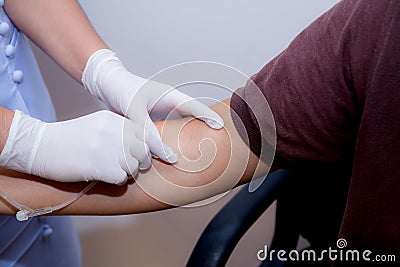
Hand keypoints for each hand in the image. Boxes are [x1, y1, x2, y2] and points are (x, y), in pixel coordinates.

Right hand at [0, 110, 146, 183]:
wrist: (40, 146)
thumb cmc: (70, 138)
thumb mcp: (98, 125)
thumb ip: (120, 131)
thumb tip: (145, 144)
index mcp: (114, 119)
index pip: (146, 134)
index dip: (152, 147)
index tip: (157, 156)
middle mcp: (113, 131)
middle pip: (143, 151)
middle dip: (140, 162)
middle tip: (127, 166)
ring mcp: (106, 148)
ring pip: (134, 166)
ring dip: (127, 172)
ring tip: (111, 169)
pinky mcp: (99, 166)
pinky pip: (121, 178)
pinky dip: (116, 180)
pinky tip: (103, 176)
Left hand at [81, 49, 223, 164]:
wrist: (107, 85)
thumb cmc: (121, 89)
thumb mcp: (134, 108)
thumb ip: (146, 129)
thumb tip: (159, 150)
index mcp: (169, 95)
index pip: (194, 106)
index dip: (208, 116)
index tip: (221, 126)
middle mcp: (169, 105)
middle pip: (192, 117)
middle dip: (204, 128)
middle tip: (218, 141)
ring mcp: (162, 114)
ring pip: (181, 127)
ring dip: (188, 137)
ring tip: (201, 150)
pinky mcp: (153, 122)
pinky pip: (167, 134)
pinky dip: (172, 142)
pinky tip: (174, 154)